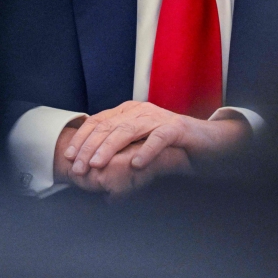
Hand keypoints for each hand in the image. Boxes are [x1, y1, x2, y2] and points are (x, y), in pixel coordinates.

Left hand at [63, 101, 251, 174]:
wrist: (209, 143)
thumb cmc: (170, 147)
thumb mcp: (139, 145)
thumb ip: (119, 150)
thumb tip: (89, 167)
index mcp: (128, 112)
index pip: (98, 122)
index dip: (81, 139)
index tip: (68, 157)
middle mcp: (140, 111)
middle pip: (108, 127)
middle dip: (89, 147)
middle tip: (78, 167)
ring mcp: (159, 118)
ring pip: (128, 130)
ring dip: (109, 148)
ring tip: (97, 164)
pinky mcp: (178, 128)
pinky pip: (159, 138)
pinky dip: (146, 150)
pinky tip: (135, 164)